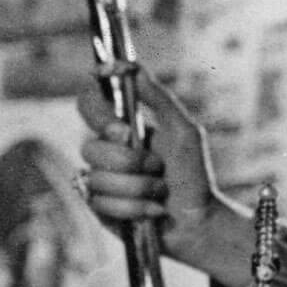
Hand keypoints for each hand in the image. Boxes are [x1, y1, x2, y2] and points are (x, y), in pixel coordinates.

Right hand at [75, 68, 219, 266]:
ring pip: (98, 178)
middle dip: (130, 162)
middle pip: (89, 147)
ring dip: (138, 187)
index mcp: (122, 126)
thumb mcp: (183, 131)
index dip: (97, 113)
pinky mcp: (98, 208)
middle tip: (157, 167)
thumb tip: (131, 65)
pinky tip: (152, 210)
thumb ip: (158, 98)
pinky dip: (134, 208)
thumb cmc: (193, 174)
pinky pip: (101, 204)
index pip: (88, 103)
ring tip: (160, 191)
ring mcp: (99, 180)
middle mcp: (105, 150)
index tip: (123, 129)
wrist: (198, 221)